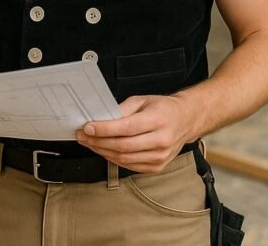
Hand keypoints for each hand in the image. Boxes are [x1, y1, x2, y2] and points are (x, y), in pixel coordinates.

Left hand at [75, 95, 195, 172]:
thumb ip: (122, 109)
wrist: (185, 120)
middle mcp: (161, 140)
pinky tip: (104, 150)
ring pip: (123, 158)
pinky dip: (113, 158)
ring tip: (89, 142)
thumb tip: (101, 119)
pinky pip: (129, 165)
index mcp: (158, 120)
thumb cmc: (163, 109)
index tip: (87, 127)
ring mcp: (160, 157)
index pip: (126, 128)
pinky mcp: (157, 167)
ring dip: (102, 151)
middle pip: (122, 146)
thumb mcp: (142, 100)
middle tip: (82, 135)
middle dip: (97, 141)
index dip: (104, 129)